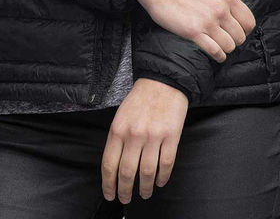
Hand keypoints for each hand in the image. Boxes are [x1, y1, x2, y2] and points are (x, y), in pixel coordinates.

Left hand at [101, 78, 188, 202]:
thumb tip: (114, 168)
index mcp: (118, 129)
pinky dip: (162, 177)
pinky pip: (166, 163)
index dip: (108, 185)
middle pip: (126, 173)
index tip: (110, 195)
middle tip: (126, 199)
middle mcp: (134, 134)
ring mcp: (154, 135)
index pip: (109, 165)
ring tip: (144, 193)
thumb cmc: (141, 99)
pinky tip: (160, 182)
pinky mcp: (171, 135)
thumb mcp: (121, 116)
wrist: (163, 80)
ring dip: (144, 188)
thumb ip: (117, 139)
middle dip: (125, 191)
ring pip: (146, 172)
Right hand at [136, 0, 257, 60]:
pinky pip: (214, 51)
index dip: (246, 28)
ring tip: (222, 44)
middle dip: (237, 39)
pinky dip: (219, 55)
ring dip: (227, 47)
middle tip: (229, 37)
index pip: (249, 21)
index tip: (240, 29)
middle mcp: (220, 10)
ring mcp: (207, 22)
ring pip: (229, 45)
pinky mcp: (193, 33)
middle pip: (240, 35)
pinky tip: (217, 54)